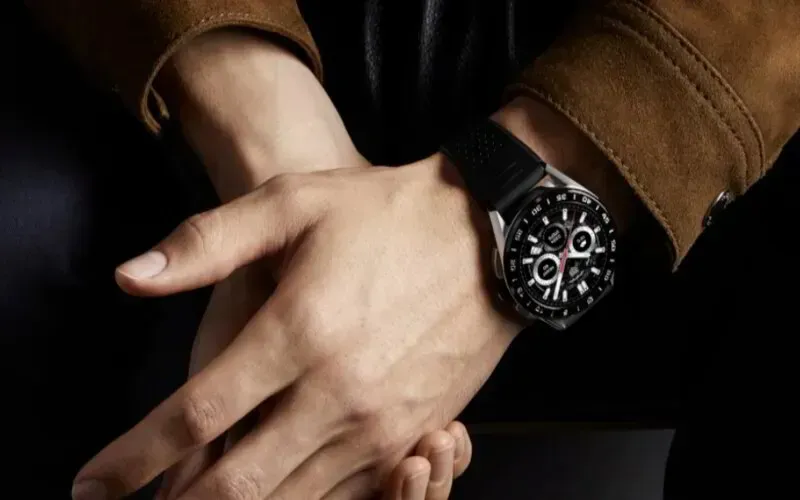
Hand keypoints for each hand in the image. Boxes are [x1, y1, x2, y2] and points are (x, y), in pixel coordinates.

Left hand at [72, 153, 518, 499]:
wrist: (489, 236)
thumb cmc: (386, 214)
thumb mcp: (293, 203)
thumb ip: (206, 242)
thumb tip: (128, 277)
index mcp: (298, 333)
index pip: (195, 416)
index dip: (134, 457)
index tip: (93, 482)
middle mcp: (337, 392)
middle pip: (238, 483)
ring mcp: (382, 423)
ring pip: (293, 499)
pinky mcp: (413, 433)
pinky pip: (350, 496)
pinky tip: (280, 494)